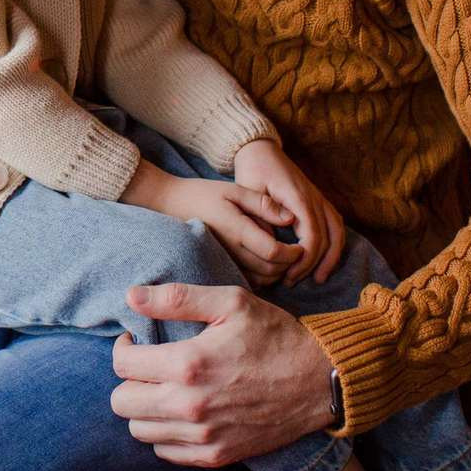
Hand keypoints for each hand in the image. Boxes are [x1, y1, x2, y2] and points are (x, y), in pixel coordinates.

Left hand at [111, 284, 334, 465]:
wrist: (320, 381)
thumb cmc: (275, 335)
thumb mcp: (230, 302)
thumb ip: (176, 298)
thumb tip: (131, 296)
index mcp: (189, 364)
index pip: (122, 365)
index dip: (124, 348)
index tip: (138, 341)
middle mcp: (191, 406)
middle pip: (122, 403)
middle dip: (129, 380)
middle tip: (148, 366)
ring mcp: (204, 437)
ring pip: (139, 430)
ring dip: (144, 408)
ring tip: (163, 387)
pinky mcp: (217, 455)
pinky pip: (165, 452)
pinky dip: (165, 433)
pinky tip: (181, 411)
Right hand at [122, 165, 300, 283]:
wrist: (169, 205)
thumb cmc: (203, 193)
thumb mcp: (234, 190)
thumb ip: (263, 204)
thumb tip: (290, 218)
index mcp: (237, 229)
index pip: (274, 252)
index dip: (294, 253)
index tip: (301, 246)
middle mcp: (231, 249)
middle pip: (270, 270)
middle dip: (289, 265)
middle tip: (297, 254)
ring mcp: (224, 260)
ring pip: (260, 280)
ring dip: (277, 273)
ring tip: (283, 259)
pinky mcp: (219, 265)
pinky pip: (247, 280)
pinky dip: (262, 278)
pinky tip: (265, 264)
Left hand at [232, 138, 345, 287]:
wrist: (260, 149)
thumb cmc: (252, 169)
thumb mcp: (249, 191)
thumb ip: (262, 216)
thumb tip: (274, 244)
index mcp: (298, 197)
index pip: (312, 235)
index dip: (304, 259)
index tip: (289, 274)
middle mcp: (314, 198)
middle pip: (327, 237)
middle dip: (315, 264)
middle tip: (295, 281)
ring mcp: (318, 198)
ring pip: (338, 231)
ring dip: (332, 256)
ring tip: (319, 278)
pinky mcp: (317, 200)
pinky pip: (334, 223)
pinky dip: (334, 243)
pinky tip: (325, 258)